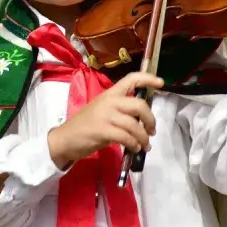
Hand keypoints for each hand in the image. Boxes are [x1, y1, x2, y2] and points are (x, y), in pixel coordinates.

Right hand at [46, 72, 163, 168]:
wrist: (64, 139)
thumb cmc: (85, 126)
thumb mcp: (102, 111)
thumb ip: (120, 111)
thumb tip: (141, 120)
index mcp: (110, 93)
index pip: (131, 78)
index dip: (148, 78)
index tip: (161, 82)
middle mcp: (109, 101)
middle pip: (139, 105)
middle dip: (150, 119)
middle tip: (151, 131)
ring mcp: (105, 116)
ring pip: (134, 125)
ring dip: (143, 138)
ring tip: (144, 145)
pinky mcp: (102, 131)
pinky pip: (126, 137)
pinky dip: (134, 144)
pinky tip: (134, 149)